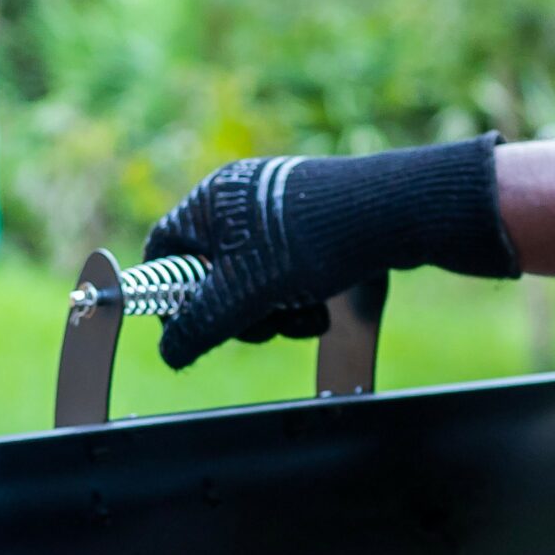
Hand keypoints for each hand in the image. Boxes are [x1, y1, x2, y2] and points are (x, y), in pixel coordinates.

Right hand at [142, 134, 514, 367]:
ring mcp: (276, 215)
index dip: (167, 292)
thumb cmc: (307, 244)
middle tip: (259, 326)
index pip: (164, 249)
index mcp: (209, 204)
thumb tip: (170, 351)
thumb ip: (199, 326)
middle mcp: (238, 202)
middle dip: (236, 313)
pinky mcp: (310, 229)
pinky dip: (298, 300)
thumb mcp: (242, 295)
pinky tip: (321, 309)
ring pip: (253, 284)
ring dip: (273, 313)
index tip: (184, 325)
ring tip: (301, 313)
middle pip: (211, 276)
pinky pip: (287, 276)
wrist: (391, 216)